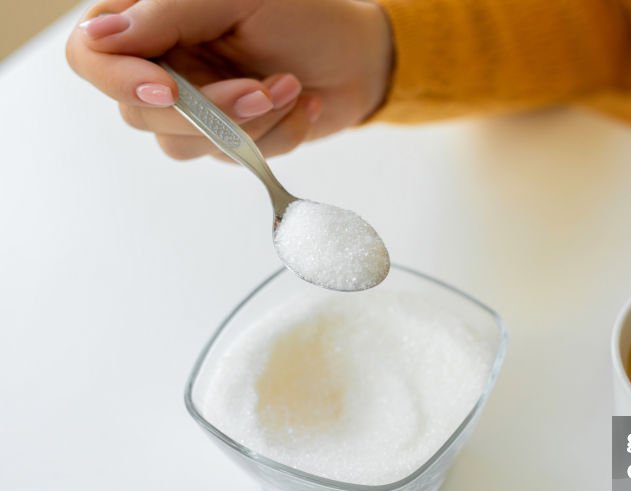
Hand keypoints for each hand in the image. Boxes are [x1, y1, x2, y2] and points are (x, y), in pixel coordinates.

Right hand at [66, 0, 393, 158]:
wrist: (360, 55)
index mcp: (148, 20)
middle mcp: (161, 65)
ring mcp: (194, 107)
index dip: (119, 79)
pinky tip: (301, 102)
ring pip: (184, 145)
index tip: (168, 89)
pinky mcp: (229, 139)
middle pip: (139, 112)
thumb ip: (167, 14)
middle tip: (262, 86)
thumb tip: (102, 37)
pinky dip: (277, 135)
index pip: (91, 57)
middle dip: (210, 108)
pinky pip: (234, 158)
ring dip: (248, 124)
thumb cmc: (304, 12)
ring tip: (289, 87)